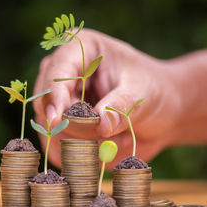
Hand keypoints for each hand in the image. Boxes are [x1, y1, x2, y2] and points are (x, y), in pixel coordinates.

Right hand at [33, 29, 182, 167]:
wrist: (159, 113)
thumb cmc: (152, 91)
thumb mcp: (143, 93)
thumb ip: (121, 106)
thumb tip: (101, 124)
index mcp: (79, 50)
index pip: (57, 72)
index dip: (54, 95)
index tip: (57, 119)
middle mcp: (61, 75)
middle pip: (47, 104)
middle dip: (77, 126)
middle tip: (109, 133)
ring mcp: (57, 104)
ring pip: (52, 132)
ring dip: (87, 144)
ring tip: (120, 135)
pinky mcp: (60, 130)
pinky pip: (58, 150)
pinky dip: (83, 156)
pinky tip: (108, 147)